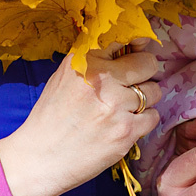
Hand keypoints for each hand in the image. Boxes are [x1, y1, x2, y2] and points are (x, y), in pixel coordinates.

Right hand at [0, 45, 160, 195]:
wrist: (40, 158)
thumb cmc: (52, 117)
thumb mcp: (63, 76)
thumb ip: (92, 59)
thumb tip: (130, 45)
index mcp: (84, 60)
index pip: (124, 37)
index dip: (135, 44)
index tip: (136, 50)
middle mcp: (101, 78)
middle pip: (147, 63)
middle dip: (144, 72)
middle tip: (133, 84)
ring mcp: (115, 105)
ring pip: (154, 90)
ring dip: (146, 99)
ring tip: (126, 108)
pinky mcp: (126, 131)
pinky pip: (153, 116)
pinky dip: (144, 121)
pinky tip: (126, 124)